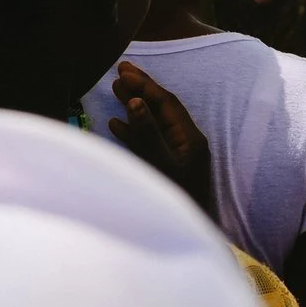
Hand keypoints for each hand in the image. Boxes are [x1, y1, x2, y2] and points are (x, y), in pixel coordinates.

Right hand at [109, 62, 216, 215]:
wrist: (187, 237)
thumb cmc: (177, 203)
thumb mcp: (161, 166)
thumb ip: (147, 134)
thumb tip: (134, 101)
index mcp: (190, 139)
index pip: (167, 103)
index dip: (145, 85)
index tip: (124, 70)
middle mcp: (187, 143)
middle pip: (161, 109)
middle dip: (141, 89)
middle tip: (120, 70)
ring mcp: (178, 156)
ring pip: (154, 124)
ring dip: (134, 107)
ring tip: (115, 89)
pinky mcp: (168, 169)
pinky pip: (149, 143)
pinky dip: (133, 131)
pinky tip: (116, 125)